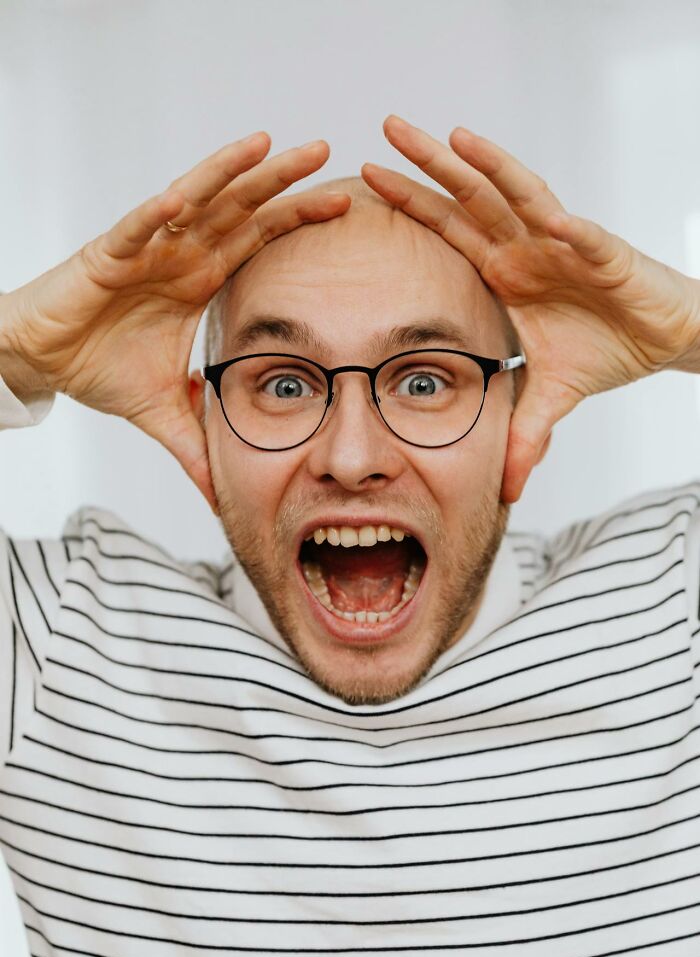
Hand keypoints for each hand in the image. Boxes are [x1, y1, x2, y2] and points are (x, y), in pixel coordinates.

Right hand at [1, 134, 349, 511]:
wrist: (42, 360)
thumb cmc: (98, 368)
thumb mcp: (164, 412)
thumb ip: (199, 447)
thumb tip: (222, 495)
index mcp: (200, 279)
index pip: (258, 240)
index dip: (296, 220)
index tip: (341, 206)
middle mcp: (181, 255)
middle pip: (239, 208)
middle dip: (281, 181)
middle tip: (325, 151)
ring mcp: (147, 250)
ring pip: (196, 202)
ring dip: (230, 173)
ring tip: (269, 146)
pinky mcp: (107, 255)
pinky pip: (136, 230)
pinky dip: (158, 215)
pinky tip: (185, 198)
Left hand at [362, 115, 699, 502]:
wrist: (663, 339)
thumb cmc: (605, 348)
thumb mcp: (550, 397)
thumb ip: (521, 434)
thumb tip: (503, 489)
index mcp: (505, 272)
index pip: (448, 231)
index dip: (411, 205)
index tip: (366, 181)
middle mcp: (527, 248)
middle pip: (470, 197)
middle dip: (430, 163)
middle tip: (384, 126)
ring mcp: (565, 247)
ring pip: (521, 198)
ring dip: (490, 168)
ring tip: (454, 139)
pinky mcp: (607, 258)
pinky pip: (587, 240)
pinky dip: (571, 231)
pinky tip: (553, 218)